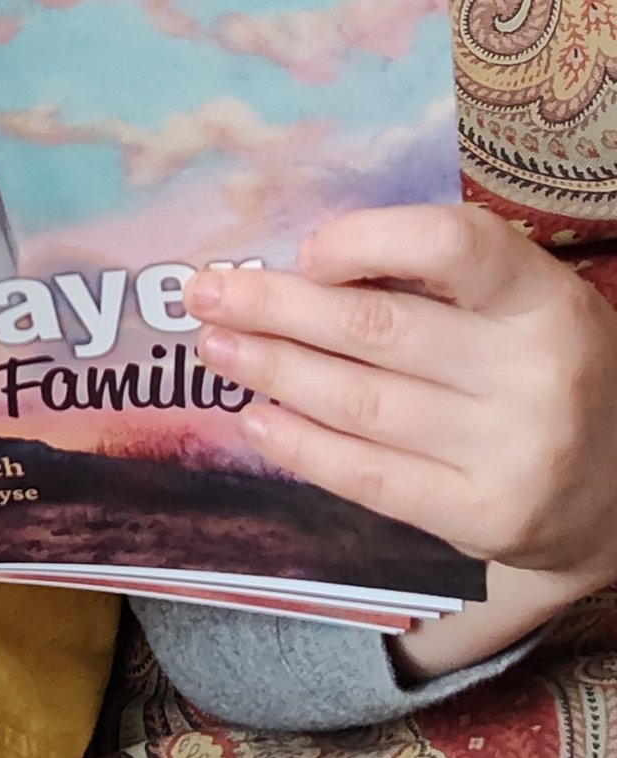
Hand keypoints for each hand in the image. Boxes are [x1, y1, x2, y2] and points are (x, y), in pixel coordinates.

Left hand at [186, 206, 616, 679]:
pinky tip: (257, 419)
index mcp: (547, 298)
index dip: (365, 241)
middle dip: (276, 306)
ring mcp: (510, 451)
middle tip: (206, 291)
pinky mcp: (482, 516)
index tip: (304, 250)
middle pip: (379, 327)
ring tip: (217, 347)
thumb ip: (443, 283)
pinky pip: (370, 476)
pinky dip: (303, 446)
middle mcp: (536, 371)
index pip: (452, 245)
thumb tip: (304, 267)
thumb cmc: (552, 371)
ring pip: (361, 402)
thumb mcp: (527, 306)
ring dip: (274, 370)